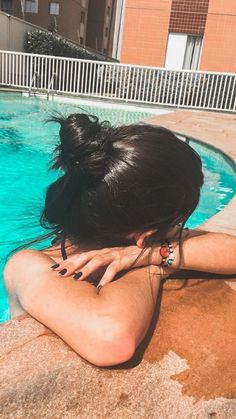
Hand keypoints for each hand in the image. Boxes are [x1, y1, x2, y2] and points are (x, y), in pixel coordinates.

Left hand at [51, 245, 172, 288]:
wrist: (159, 251)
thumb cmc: (138, 259)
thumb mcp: (119, 264)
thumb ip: (107, 269)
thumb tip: (93, 281)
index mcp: (105, 252)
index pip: (84, 255)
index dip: (70, 260)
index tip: (56, 268)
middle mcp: (109, 251)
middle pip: (86, 256)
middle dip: (72, 264)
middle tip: (59, 272)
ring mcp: (118, 254)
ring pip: (98, 260)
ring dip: (86, 269)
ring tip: (76, 278)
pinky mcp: (128, 258)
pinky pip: (115, 268)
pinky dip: (107, 277)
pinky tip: (100, 287)